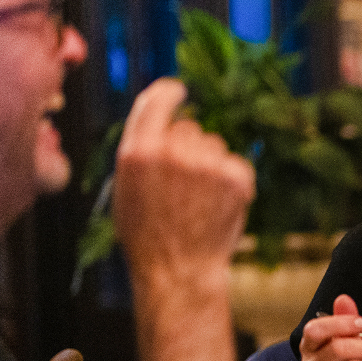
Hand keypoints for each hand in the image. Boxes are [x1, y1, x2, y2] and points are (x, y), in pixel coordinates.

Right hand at [113, 77, 254, 290]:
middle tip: (182, 184)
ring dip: (210, 164)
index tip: (179, 90)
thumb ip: (141, 150)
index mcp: (137, 151)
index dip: (170, 92)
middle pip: (188, 127)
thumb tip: (162, 121)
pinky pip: (236, 163)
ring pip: (213, 144)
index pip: (157, 99)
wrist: (178, 270)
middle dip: (188, 147)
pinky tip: (217, 204)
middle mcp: (171, 150)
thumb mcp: (126, 187)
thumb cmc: (147, 235)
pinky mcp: (235, 176)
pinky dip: (231, 180)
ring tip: (198, 200)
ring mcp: (206, 163)